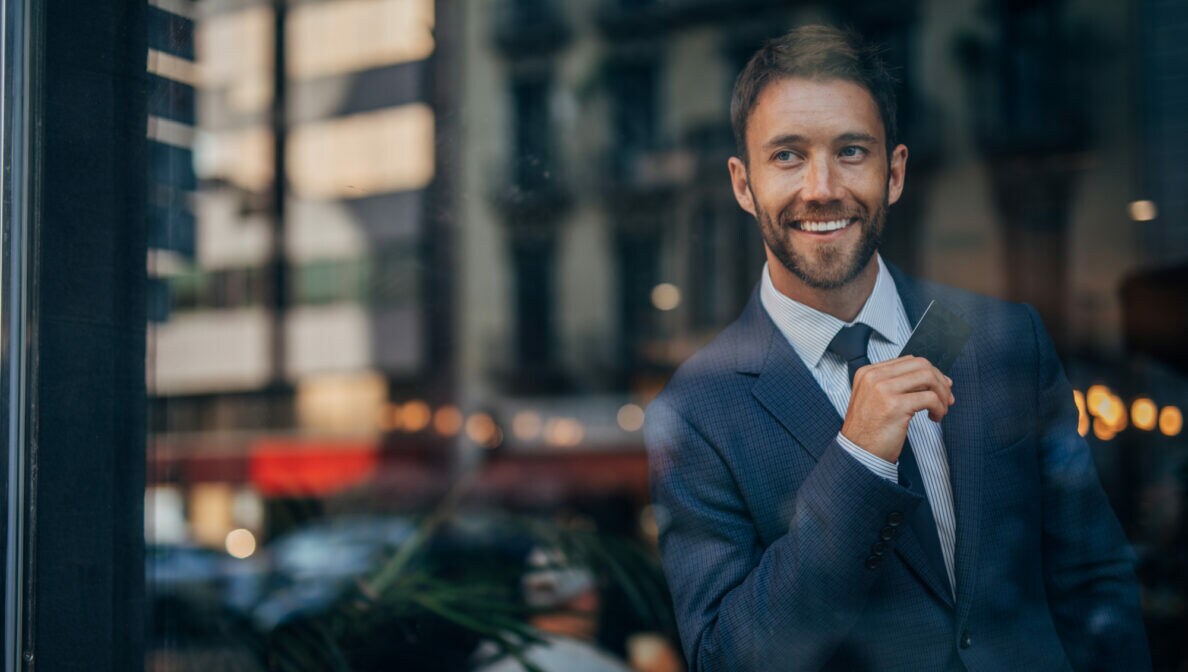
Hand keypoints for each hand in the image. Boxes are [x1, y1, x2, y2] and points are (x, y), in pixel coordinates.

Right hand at [840, 355, 954, 461]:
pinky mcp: (895, 406)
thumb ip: (895, 384)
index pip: (909, 361)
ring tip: (941, 409)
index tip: (940, 387)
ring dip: (942, 394)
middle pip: (921, 365)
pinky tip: (935, 418)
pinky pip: (930, 398)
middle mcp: (874, 377)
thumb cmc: (870, 430)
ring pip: (928, 377)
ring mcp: (884, 390)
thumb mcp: (874, 398)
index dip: (930, 372)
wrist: (859, 453)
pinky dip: (939, 408)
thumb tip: (931, 377)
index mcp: (868, 372)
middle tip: (946, 398)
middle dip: (940, 381)